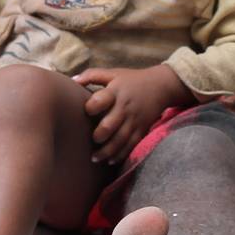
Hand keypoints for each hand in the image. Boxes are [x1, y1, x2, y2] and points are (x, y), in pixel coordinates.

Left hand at [74, 65, 192, 164]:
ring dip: (106, 151)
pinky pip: (130, 145)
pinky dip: (120, 155)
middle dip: (99, 136)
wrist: (161, 86)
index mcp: (116, 91)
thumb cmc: (132, 80)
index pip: (102, 99)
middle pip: (110, 125)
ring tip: (94, 158)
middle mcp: (124, 107)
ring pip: (120, 140)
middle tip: (92, 139)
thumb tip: (72, 80)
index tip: (86, 111)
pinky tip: (110, 161)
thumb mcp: (113, 73)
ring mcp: (134, 120)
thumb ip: (92, 75)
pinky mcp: (141, 129)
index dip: (92, 107)